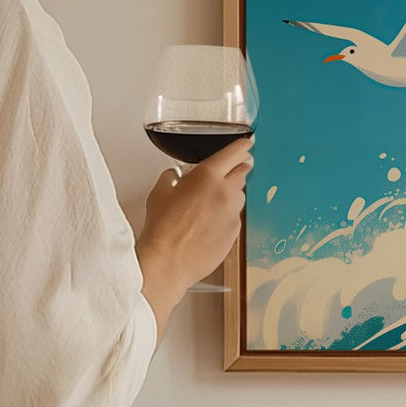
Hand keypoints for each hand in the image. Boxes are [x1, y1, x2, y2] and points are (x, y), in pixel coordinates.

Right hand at [136, 137, 253, 337]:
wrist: (168, 261)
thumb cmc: (162, 228)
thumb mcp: (159, 193)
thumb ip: (171, 178)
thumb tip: (175, 176)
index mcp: (207, 176)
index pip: (233, 153)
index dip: (241, 147)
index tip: (246, 144)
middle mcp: (225, 192)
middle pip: (242, 173)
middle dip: (238, 169)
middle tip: (232, 170)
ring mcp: (233, 214)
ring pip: (239, 196)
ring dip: (231, 194)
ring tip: (213, 202)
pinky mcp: (235, 233)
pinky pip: (235, 217)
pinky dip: (227, 216)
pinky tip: (210, 223)